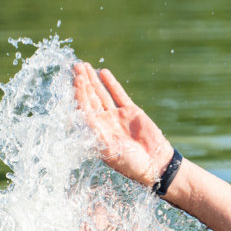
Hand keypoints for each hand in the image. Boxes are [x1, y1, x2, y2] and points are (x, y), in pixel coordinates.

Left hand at [73, 62, 173, 187]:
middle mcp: (103, 122)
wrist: (156, 164)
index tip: (75, 79)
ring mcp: (116, 115)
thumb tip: (82, 120)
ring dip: (93, 80)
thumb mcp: (111, 151)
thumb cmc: (131, 164)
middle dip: (82, 82)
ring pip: (101, 94)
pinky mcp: (131, 111)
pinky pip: (118, 94)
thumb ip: (98, 135)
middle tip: (76, 66)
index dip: (78, 93)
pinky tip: (103, 73)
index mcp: (96, 132)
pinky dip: (111, 83)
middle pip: (89, 98)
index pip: (83, 109)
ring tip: (84, 65)